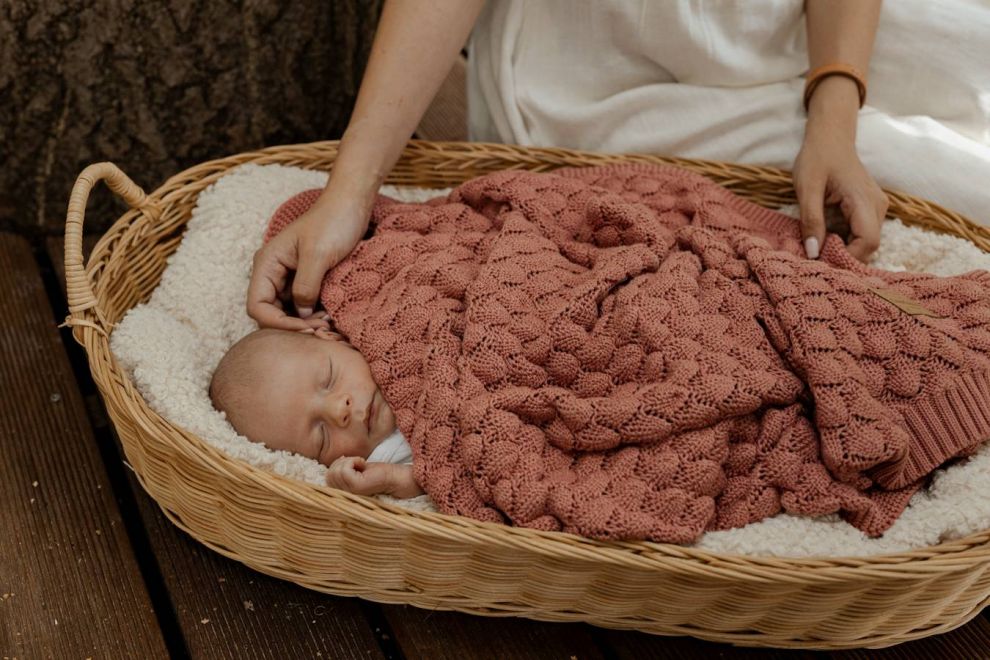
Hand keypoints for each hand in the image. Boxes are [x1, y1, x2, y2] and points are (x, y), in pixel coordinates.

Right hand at [247, 195, 368, 330]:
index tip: (307, 330)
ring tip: (329, 325)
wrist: (350, 206)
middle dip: (293, 327)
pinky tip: (331, 317)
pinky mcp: (305, 281)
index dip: (278, 324)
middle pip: (271, 314)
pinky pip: (302, 306)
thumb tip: (302, 313)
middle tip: (323, 330)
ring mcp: (288, 278)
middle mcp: (273, 273)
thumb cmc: (333, 222)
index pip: (258, 306)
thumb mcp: (318, 254)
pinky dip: (314, 316)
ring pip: (288, 313)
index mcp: (267, 264)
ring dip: (305, 323)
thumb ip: (306, 286)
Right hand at [326, 456, 393, 495]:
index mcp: (343, 493)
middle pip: (330, 473)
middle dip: (342, 462)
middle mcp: (345, 496)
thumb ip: (344, 470)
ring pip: (336, 471)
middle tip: (358, 463)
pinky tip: (364, 464)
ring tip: (362, 464)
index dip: (337, 465)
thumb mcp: (357, 471)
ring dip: (349, 461)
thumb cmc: (379, 474)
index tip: (352, 463)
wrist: (396, 478)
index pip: (327, 477)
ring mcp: (350, 493)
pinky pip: (345, 470)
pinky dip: (354, 461)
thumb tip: (337, 461)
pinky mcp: (357, 487)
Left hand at [792, 130, 888, 263]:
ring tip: (818, 249)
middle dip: (845, 257)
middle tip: (817, 258)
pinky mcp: (871, 209)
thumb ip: (811, 220)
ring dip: (844, 250)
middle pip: (870, 246)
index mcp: (864, 199)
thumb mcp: (807, 188)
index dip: (848, 258)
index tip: (822, 261)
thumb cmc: (818, 158)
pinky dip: (845, 241)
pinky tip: (826, 239)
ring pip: (867, 242)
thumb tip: (813, 253)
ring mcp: (877, 207)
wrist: (830, 138)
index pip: (868, 242)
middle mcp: (878, 206)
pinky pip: (862, 233)